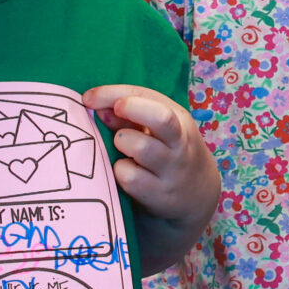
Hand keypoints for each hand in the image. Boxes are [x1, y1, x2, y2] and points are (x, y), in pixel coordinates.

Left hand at [86, 85, 219, 251]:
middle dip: (129, 108)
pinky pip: (129, 177)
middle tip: (112, 114)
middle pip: (160, 118)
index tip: (88, 98)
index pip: (146, 95)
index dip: (112, 93)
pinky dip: (120, 172)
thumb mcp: (158, 130)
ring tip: (124, 149)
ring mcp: (171, 170)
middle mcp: (179, 143)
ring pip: (139, 147)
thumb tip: (94, 104)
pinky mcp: (159, 194)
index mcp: (179, 119)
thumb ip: (129, 116)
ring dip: (122, 144)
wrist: (199, 194)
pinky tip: (127, 173)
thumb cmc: (168, 152)